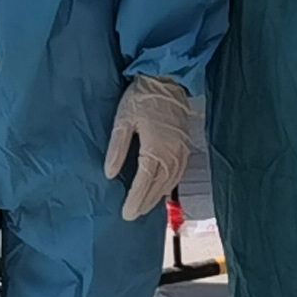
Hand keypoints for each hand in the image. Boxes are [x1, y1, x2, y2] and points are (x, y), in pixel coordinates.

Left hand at [105, 73, 194, 221]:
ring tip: (144, 209)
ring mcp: (182, 152)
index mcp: (156, 149)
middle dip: (145, 203)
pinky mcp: (186, 148)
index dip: (135, 200)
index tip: (126, 214)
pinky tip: (160, 191)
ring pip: (170, 183)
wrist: (167, 80)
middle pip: (159, 187)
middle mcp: (172, 155)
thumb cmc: (142, 97)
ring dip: (157, 198)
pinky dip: (168, 187)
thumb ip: (117, 148)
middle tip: (132, 216)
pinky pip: (178, 175)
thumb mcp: (123, 119)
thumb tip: (110, 174)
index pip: (145, 183)